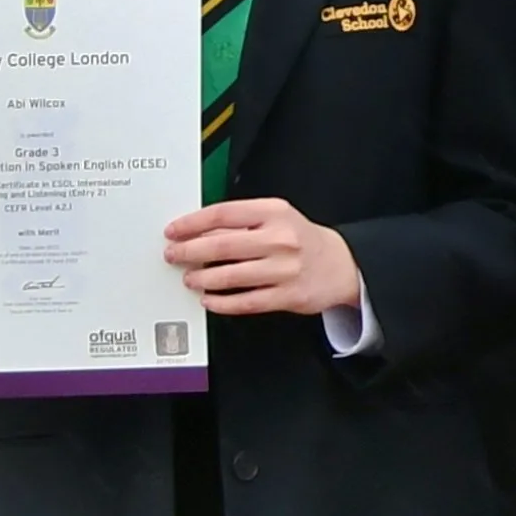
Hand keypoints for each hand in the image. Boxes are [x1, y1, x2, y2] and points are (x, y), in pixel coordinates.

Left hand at [164, 198, 364, 316]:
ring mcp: (285, 269)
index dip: (191, 223)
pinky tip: (209, 300)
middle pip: (222, 245)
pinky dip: (221, 303)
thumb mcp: (276, 218)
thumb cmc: (301, 240)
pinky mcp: (288, 295)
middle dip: (189, 252)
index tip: (173, 231)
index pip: (223, 214)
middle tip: (174, 256)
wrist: (342, 264)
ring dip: (202, 279)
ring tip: (190, 279)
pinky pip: (245, 302)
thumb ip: (241, 222)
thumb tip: (196, 233)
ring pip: (230, 276)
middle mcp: (281, 239)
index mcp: (275, 212)